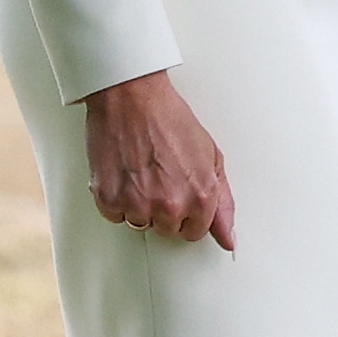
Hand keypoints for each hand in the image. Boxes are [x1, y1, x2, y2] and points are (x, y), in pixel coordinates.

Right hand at [83, 70, 235, 252]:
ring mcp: (138, 204)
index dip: (188, 212)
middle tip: (160, 175)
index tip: (181, 193)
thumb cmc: (170, 119)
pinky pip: (114, 215)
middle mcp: (170, 206)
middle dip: (165, 208)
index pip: (195, 232)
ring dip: (139, 203)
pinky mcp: (109, 199)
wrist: (132, 97)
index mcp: (200, 198)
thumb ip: (223, 203)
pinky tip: (124, 172)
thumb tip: (228, 239)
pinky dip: (116, 198)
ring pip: (140, 223)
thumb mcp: (211, 158)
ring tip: (142, 170)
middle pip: (167, 230)